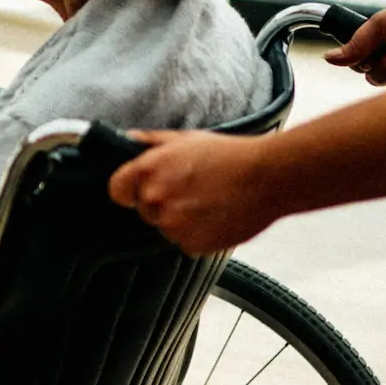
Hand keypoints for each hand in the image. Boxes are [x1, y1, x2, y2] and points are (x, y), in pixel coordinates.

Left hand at [107, 131, 280, 254]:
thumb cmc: (230, 154)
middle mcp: (155, 199)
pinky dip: (198, 234)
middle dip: (162, 202)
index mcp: (148, 171)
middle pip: (145, 210)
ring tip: (209, 201)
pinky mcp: (191, 245)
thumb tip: (127, 139)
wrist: (268, 177)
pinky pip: (185, 242)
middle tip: (192, 189)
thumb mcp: (186, 139)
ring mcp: (172, 225)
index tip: (142, 189)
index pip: (117, 190)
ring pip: (166, 227)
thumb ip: (151, 142)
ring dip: (181, 219)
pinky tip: (216, 216)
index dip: (129, 190)